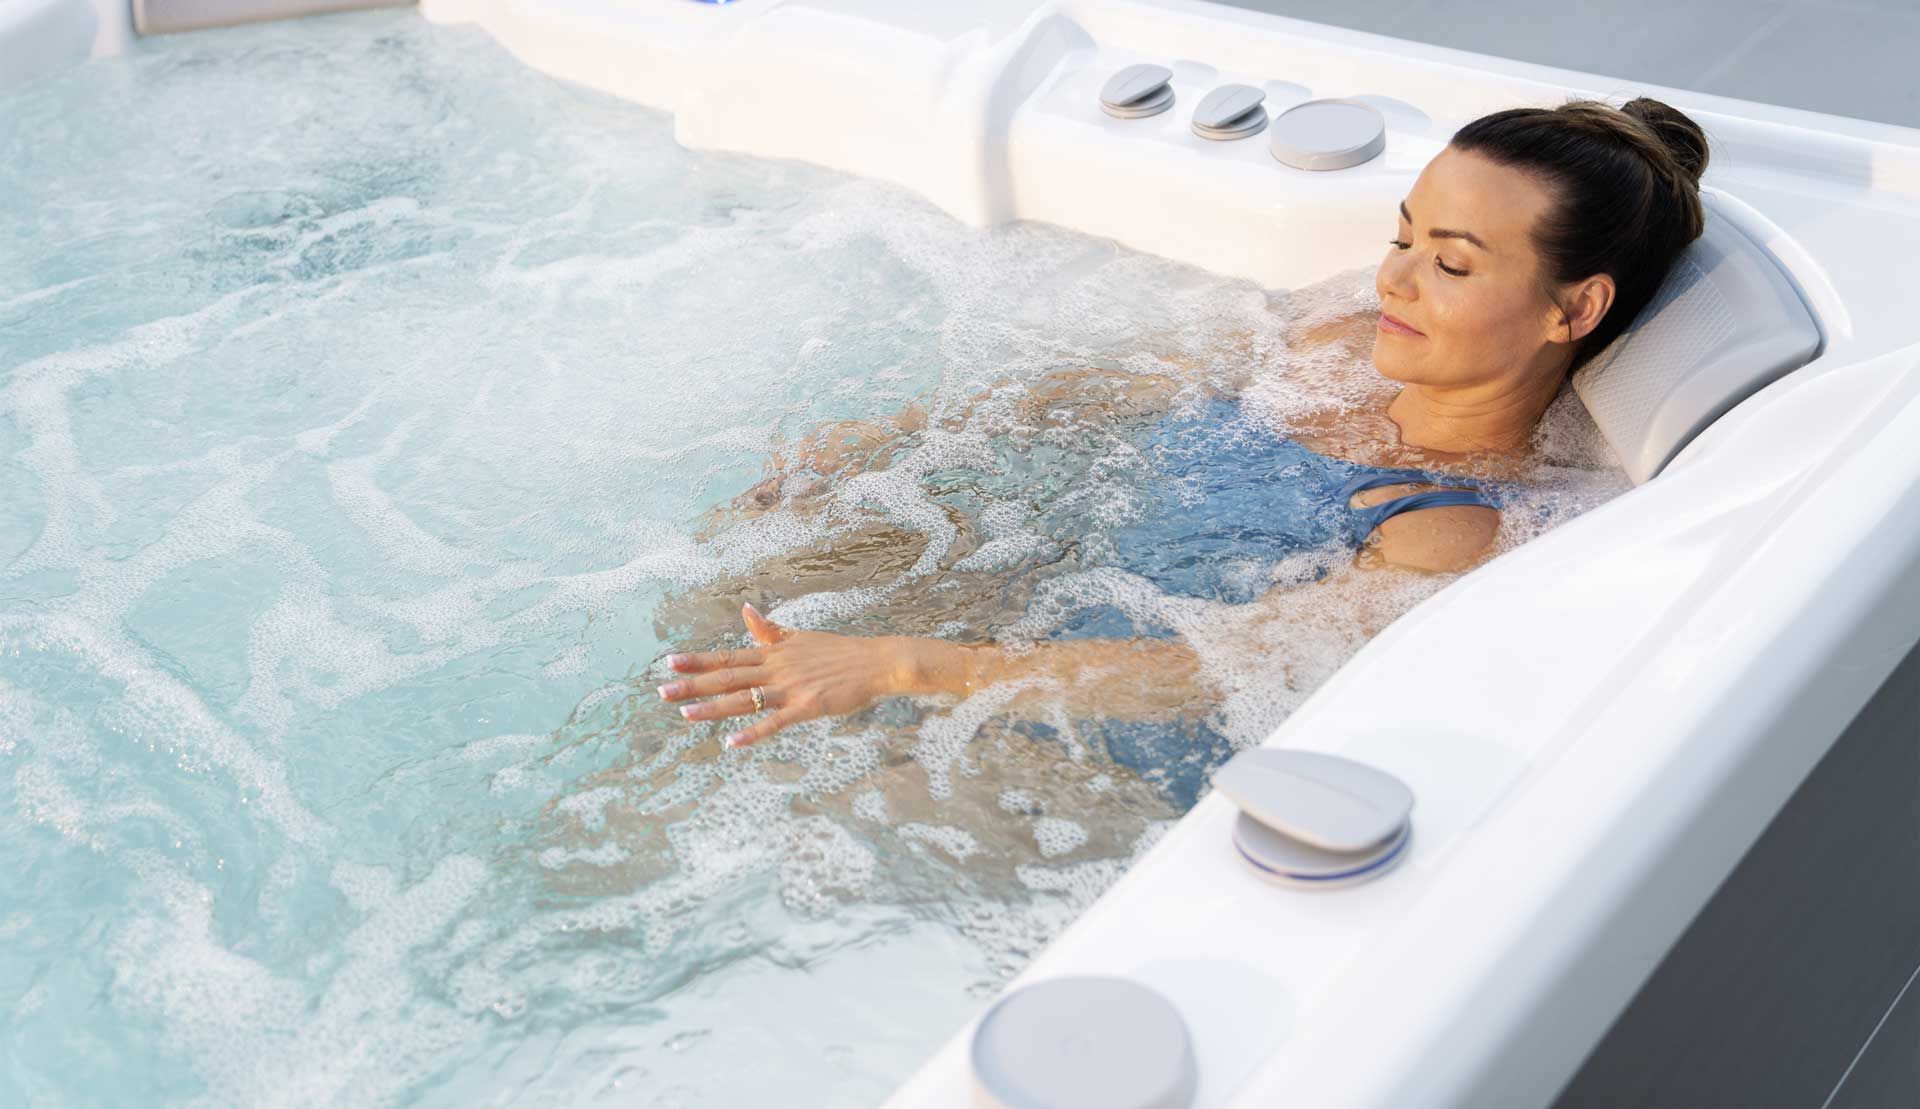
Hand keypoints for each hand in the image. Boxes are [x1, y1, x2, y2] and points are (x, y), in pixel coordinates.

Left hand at [656, 603, 919, 747]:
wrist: (875, 663)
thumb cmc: (840, 653)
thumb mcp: (800, 637)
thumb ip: (770, 631)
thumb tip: (745, 610)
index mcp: (773, 654)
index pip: (728, 657)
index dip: (698, 660)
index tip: (670, 661)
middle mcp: (776, 669)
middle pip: (728, 678)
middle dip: (693, 684)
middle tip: (661, 691)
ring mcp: (790, 688)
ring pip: (745, 699)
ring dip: (714, 707)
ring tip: (685, 713)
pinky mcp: (807, 706)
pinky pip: (775, 722)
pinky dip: (754, 733)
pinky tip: (733, 743)